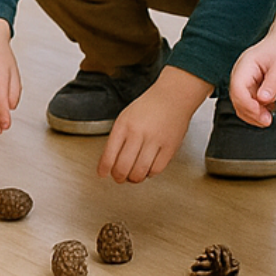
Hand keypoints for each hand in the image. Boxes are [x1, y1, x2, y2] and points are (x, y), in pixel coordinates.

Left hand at [95, 66, 209, 182]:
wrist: (173, 97)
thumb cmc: (148, 107)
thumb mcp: (125, 118)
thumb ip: (117, 138)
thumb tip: (109, 162)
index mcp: (123, 125)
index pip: (109, 154)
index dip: (104, 169)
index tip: (103, 174)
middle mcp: (138, 133)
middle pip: (123, 167)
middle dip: (119, 177)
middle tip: (119, 177)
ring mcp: (155, 141)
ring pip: (140, 171)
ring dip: (134, 178)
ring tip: (133, 176)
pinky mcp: (170, 148)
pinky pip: (156, 170)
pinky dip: (150, 174)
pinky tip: (147, 169)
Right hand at [229, 8, 275, 125]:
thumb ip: (272, 84)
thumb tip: (263, 100)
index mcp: (246, 65)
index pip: (238, 89)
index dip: (248, 105)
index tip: (262, 116)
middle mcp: (241, 73)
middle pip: (237, 98)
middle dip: (250, 113)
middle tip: (268, 121)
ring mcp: (244, 79)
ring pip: (241, 102)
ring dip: (253, 113)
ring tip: (269, 118)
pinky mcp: (250, 85)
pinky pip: (248, 101)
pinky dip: (257, 109)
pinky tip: (269, 111)